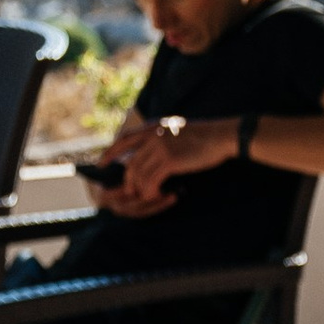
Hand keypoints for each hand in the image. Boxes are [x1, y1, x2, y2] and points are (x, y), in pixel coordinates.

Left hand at [104, 113, 237, 212]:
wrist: (221, 136)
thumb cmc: (204, 137)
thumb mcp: (177, 131)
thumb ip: (160, 138)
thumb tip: (148, 156)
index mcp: (153, 127)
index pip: (124, 140)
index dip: (110, 153)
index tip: (101, 164)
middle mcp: (153, 136)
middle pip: (130, 164)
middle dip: (129, 182)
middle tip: (133, 192)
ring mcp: (160, 147)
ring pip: (139, 175)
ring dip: (142, 189)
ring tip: (150, 195)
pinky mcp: (169, 160)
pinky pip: (152, 181)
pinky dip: (152, 191)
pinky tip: (160, 194)